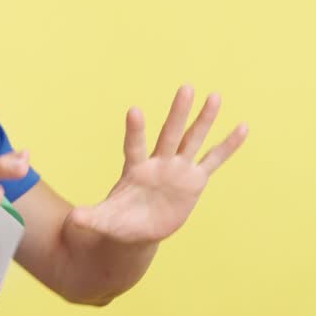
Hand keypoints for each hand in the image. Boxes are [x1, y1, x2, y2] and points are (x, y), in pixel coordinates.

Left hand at [67, 85, 247, 243]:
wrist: (139, 227)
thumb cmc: (120, 221)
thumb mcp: (105, 221)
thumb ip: (92, 218)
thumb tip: (74, 220)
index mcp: (135, 170)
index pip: (135, 146)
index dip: (135, 131)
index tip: (135, 111)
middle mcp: (158, 163)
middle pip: (169, 134)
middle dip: (178, 113)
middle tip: (186, 87)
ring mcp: (178, 169)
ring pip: (192, 140)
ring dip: (204, 120)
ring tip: (215, 96)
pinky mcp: (194, 180)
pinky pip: (214, 160)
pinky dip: (228, 146)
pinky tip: (242, 127)